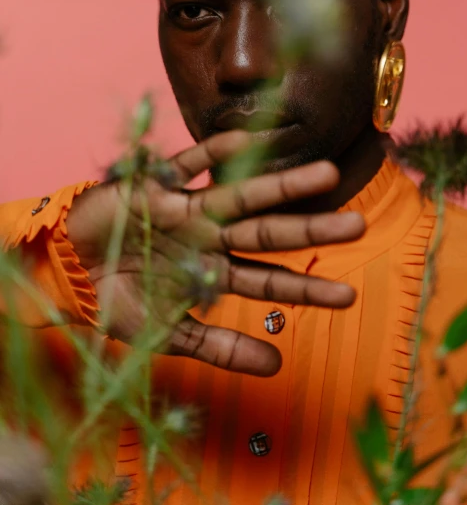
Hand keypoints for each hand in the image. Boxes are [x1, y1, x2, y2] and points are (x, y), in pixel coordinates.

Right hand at [67, 131, 363, 375]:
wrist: (68, 272)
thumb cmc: (119, 301)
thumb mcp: (168, 335)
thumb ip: (219, 348)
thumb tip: (278, 366)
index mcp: (213, 272)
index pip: (269, 281)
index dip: (307, 289)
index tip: (348, 296)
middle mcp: (210, 238)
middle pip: (268, 233)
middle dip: (311, 230)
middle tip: (359, 224)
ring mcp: (187, 211)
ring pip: (241, 196)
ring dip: (282, 186)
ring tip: (328, 174)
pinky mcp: (157, 187)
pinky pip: (189, 166)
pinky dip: (212, 153)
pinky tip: (247, 138)